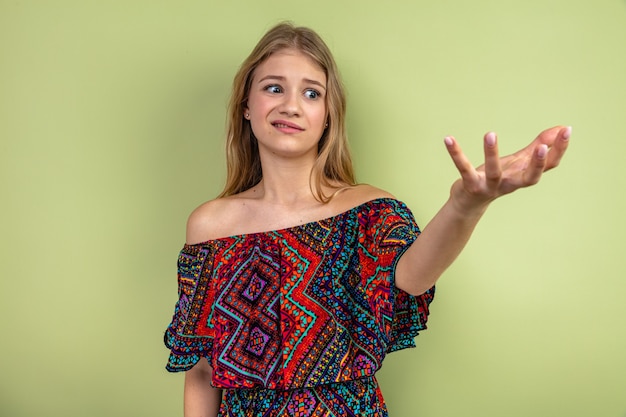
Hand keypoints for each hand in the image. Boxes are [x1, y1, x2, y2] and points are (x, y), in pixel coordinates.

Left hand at [444, 125, 570, 212]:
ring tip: (490, 134)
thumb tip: (562, 128)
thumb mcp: (518, 162)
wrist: (469, 203)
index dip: (559, 150)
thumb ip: (538, 145)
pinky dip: (456, 154)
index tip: (566, 131)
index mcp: (523, 176)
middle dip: (536, 163)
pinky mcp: (470, 185)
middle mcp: (510, 184)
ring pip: (493, 172)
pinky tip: (448, 139)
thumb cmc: (497, 178)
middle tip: (541, 146)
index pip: (547, 166)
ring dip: (492, 154)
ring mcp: (490, 186)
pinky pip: (464, 169)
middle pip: (529, 178)